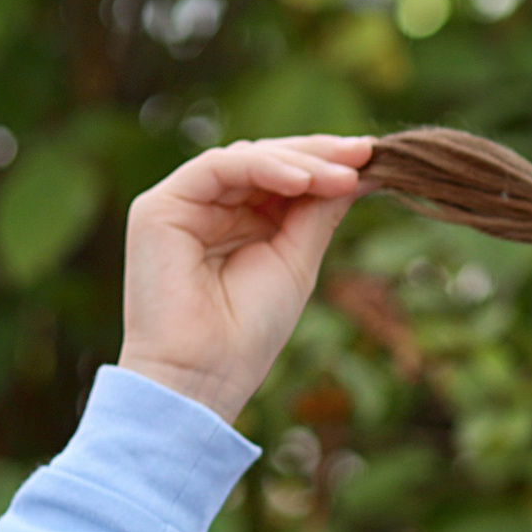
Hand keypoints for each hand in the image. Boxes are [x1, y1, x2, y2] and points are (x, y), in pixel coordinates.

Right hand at [115, 134, 374, 425]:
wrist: (203, 376)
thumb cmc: (248, 333)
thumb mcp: (297, 262)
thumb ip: (317, 213)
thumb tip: (358, 172)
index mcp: (238, 223)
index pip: (283, 177)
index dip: (325, 165)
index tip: (372, 159)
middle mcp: (208, 208)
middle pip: (266, 161)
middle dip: (317, 155)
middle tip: (364, 155)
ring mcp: (182, 204)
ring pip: (244, 157)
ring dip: (299, 161)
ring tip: (342, 175)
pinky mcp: (159, 206)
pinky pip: (216, 168)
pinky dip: (262, 168)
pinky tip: (303, 182)